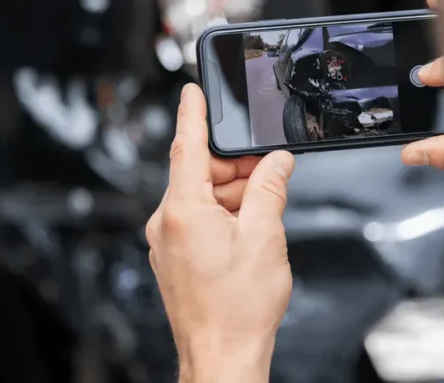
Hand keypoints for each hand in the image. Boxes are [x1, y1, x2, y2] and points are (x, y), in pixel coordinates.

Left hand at [146, 84, 295, 382]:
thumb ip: (270, 189)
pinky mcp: (174, 258)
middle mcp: (167, 223)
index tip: (193, 89)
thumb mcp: (265, 236)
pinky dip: (225, 216)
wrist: (222, 354)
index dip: (193, 113)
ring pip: (202, 198)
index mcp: (183, 210)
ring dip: (234, 197)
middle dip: (236, 169)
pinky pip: (198, 220)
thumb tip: (276, 163)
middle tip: (270, 177)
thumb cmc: (238, 307)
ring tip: (265, 219)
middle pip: (200, 173)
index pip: (185, 146)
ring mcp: (167, 243)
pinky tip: (250, 232)